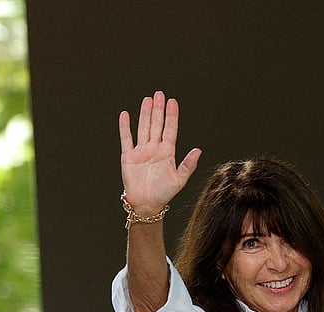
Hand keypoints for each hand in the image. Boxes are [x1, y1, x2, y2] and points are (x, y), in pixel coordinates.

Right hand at [118, 91, 201, 215]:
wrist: (145, 205)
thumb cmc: (163, 194)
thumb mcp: (179, 180)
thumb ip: (188, 164)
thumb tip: (199, 150)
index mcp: (167, 153)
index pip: (170, 130)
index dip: (171, 116)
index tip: (172, 102)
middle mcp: (154, 149)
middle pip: (157, 125)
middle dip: (158, 109)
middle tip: (159, 94)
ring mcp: (141, 151)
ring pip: (143, 128)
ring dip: (145, 114)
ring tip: (147, 100)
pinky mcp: (128, 156)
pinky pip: (126, 138)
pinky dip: (125, 127)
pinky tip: (126, 115)